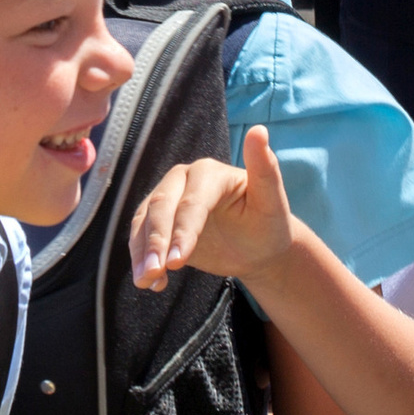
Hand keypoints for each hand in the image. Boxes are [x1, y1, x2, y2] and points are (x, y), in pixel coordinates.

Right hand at [131, 124, 299, 292]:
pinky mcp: (158, 222)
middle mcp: (183, 180)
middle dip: (156, 242)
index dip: (183, 230)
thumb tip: (260, 130)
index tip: (178, 263)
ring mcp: (167, 200)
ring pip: (144, 222)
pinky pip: (141, 238)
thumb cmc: (268, 222)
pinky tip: (152, 284)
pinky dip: (141, 260)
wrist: (256, 246)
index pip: (191, 201)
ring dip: (141, 252)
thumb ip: (265, 168)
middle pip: (161, 207)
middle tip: (154, 273)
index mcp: (210, 172)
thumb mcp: (272, 201)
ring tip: (146, 282)